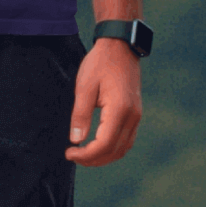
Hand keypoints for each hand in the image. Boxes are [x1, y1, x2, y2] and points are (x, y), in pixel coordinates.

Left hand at [66, 37, 141, 165]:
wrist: (120, 46)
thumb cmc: (100, 63)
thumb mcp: (84, 86)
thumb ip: (80, 115)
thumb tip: (76, 140)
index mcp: (119, 109)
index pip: (104, 144)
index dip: (86, 154)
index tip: (69, 153)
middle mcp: (132, 116)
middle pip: (114, 151)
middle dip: (93, 159)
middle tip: (73, 156)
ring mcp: (136, 116)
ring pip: (123, 148)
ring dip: (103, 157)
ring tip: (83, 154)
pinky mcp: (135, 114)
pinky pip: (127, 140)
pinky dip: (112, 149)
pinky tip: (97, 146)